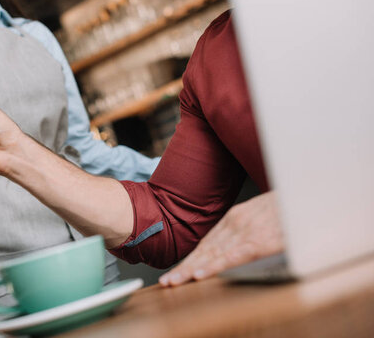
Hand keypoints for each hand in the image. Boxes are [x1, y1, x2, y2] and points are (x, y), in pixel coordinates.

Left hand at [159, 191, 283, 286]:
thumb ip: (249, 227)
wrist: (308, 192)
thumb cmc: (289, 205)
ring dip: (191, 270)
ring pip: (213, 255)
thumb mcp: (264, 213)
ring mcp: (246, 233)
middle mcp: (236, 224)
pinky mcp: (260, 241)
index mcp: (236, 218)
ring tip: (174, 282)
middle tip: (166, 282)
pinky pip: (233, 256)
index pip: (208, 243)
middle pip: (205, 251)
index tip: (176, 272)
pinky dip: (215, 266)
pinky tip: (200, 275)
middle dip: (184, 268)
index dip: (191, 259)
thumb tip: (237, 243)